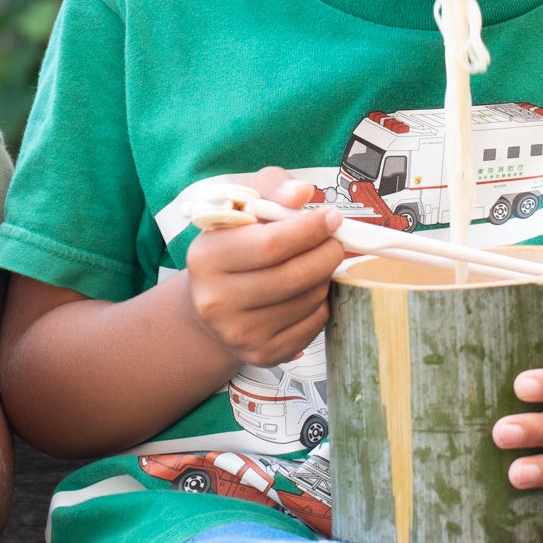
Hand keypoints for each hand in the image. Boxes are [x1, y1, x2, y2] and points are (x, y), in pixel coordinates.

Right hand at [182, 167, 343, 367]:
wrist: (211, 305)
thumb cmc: (232, 247)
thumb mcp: (242, 206)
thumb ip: (272, 188)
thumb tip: (302, 192)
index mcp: (206, 257)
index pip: (270, 245)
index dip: (309, 229)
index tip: (331, 217)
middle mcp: (216, 300)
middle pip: (294, 276)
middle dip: (327, 253)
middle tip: (335, 240)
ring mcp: (240, 332)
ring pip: (308, 299)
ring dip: (325, 276)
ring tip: (316, 263)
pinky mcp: (263, 354)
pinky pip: (313, 324)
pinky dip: (321, 303)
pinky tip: (308, 290)